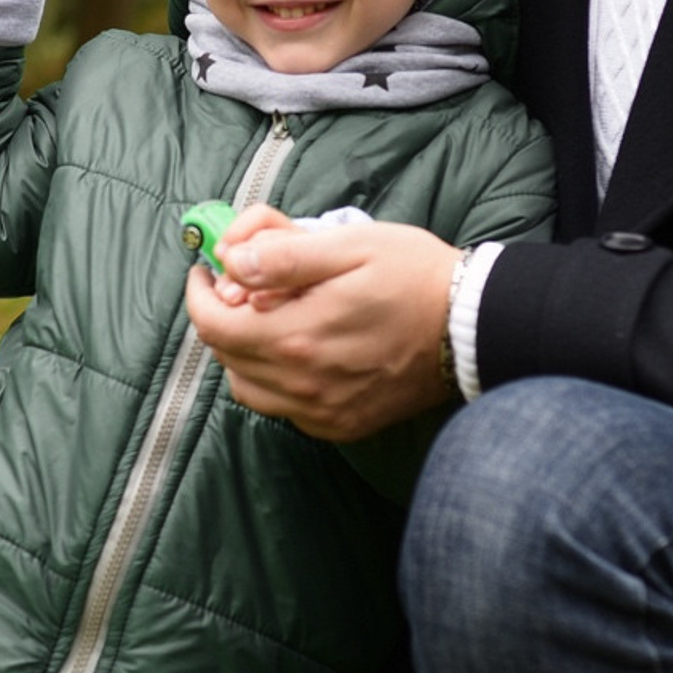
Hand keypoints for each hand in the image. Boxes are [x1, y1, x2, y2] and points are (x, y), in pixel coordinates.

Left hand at [184, 216, 458, 440]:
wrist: (472, 327)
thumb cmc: (414, 276)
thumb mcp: (350, 247)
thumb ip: (284, 256)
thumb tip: (231, 261)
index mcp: (298, 337)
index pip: (213, 326)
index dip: (200, 295)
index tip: (209, 270)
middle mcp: (303, 385)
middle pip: (227, 357)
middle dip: (224, 317)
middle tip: (245, 286)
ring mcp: (323, 412)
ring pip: (250, 390)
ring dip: (245, 353)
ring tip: (271, 319)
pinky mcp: (342, 426)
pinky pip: (285, 410)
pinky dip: (276, 382)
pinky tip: (302, 352)